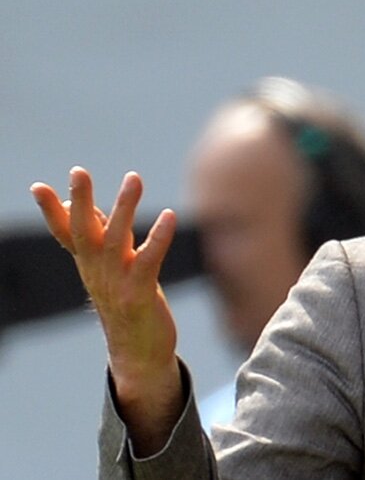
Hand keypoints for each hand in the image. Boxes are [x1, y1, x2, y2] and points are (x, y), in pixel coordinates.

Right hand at [30, 167, 183, 454]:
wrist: (138, 353)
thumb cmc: (127, 304)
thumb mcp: (110, 269)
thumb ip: (102, 239)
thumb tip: (89, 208)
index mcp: (88, 265)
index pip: (64, 233)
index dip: (51, 211)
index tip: (37, 186)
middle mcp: (97, 272)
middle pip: (83, 231)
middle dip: (80, 200)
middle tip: (78, 171)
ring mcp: (116, 284)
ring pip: (116, 240)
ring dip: (124, 208)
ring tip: (133, 178)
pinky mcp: (139, 295)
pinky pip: (148, 261)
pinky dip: (158, 237)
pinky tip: (169, 215)